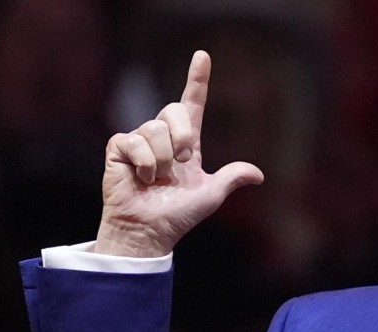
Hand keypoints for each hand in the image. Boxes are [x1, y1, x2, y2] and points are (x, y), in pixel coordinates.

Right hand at [94, 50, 264, 257]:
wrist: (150, 229)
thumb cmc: (178, 214)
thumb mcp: (210, 195)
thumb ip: (231, 178)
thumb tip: (258, 175)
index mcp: (186, 142)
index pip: (192, 104)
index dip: (197, 80)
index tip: (203, 56)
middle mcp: (163, 136)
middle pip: (174, 110)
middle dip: (182, 137)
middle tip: (179, 164)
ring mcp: (140, 139)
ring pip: (155, 130)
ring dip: (162, 161)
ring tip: (157, 180)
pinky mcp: (119, 147)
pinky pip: (135, 142)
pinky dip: (144, 164)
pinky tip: (141, 178)